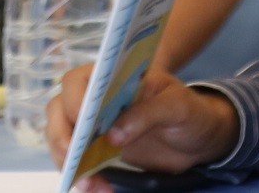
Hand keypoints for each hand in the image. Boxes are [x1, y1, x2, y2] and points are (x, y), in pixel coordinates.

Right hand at [44, 63, 238, 186]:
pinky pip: (77, 161)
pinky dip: (81, 176)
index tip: (83, 121)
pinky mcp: (98, 150)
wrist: (199, 137)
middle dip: (61, 136)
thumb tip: (113, 135)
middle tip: (73, 157)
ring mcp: (95, 125)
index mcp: (113, 76)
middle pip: (59, 110)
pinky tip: (98, 188)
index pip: (78, 80)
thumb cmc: (190, 110)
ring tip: (90, 185)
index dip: (74, 99)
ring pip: (62, 139)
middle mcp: (97, 98)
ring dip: (69, 162)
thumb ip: (148, 113)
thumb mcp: (177, 105)